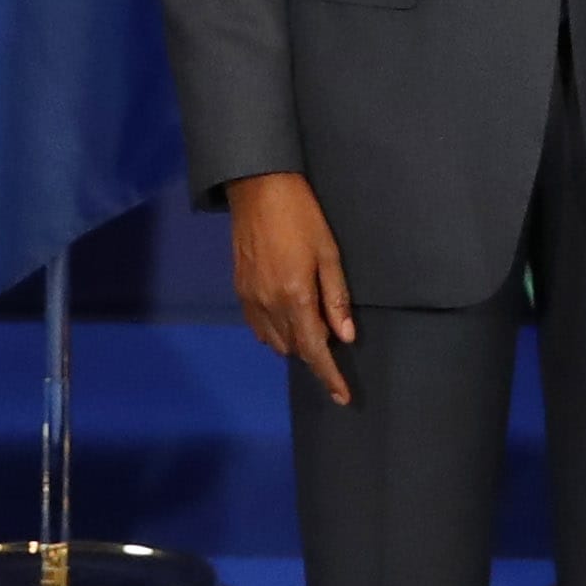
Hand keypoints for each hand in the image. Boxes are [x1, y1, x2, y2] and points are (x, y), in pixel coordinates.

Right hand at [225, 171, 358, 403]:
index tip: (342, 396)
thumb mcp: (329, 253)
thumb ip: (336, 298)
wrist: (257, 188)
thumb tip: (346, 337)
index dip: (329, 375)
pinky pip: (257, 327)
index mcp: (295, 297)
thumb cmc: (301, 216)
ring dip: (294, 341)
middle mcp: (269, 305)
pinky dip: (274, 332)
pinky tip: (286, 317)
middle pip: (294, 348)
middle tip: (331, 331)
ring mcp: (250, 299)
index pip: (314, 350)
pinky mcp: (239, 290)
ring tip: (311, 323)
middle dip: (314, 351)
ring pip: (274, 341)